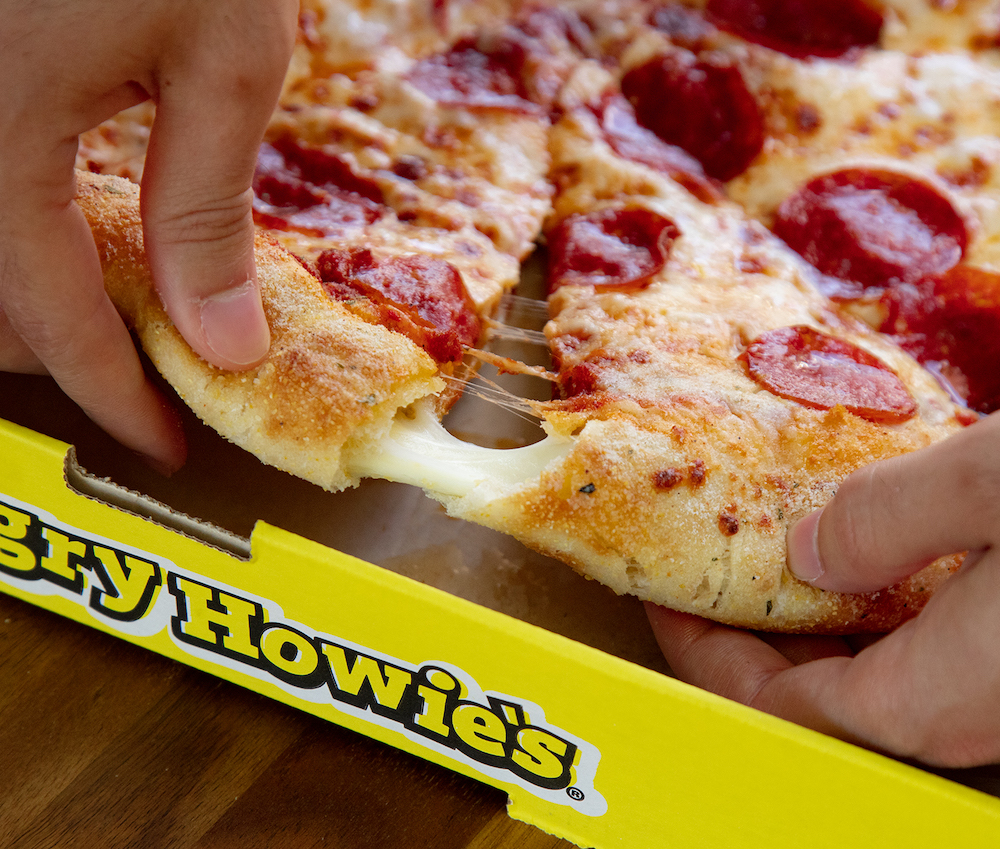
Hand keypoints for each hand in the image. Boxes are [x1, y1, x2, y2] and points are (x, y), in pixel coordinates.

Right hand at [0, 0, 297, 471]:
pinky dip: (12, 231)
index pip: (50, 322)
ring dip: (25, 301)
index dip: (115, 399)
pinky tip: (65, 223)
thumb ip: (206, 210)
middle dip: (58, 357)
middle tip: (143, 374)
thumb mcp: (221, 55)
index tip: (169, 442)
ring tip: (111, 309)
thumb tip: (221, 340)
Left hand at [647, 411, 999, 767]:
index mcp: (923, 697)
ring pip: (872, 670)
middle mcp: (957, 714)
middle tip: (708, 557)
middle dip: (749, 625)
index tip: (661, 594)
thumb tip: (804, 551)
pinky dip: (878, 604)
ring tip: (777, 540)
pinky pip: (922, 650)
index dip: (699, 652)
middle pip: (813, 691)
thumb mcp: (988, 487)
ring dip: (814, 611)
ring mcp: (990, 692)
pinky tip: (872, 547)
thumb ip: (885, 519)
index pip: (767, 703)